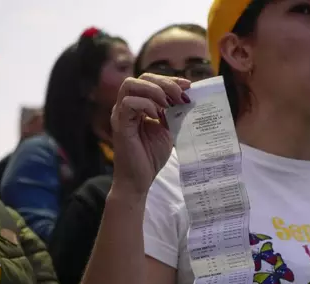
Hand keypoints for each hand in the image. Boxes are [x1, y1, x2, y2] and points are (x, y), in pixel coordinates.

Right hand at [110, 73, 190, 195]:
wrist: (140, 180)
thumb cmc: (151, 156)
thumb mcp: (168, 130)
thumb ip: (174, 114)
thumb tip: (189, 98)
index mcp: (139, 105)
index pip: (151, 80)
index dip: (170, 79)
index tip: (189, 85)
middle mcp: (126, 106)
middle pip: (141, 77)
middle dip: (165, 82)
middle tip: (182, 95)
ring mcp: (121, 114)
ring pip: (130, 85)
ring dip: (155, 91)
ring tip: (170, 104)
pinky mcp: (120, 125)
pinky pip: (128, 104)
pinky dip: (146, 105)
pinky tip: (158, 116)